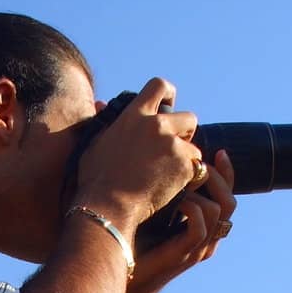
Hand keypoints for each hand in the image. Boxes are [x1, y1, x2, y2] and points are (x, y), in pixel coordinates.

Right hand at [73, 78, 203, 230]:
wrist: (109, 206)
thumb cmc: (95, 179)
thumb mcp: (94, 143)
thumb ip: (103, 122)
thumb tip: (101, 104)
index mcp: (134, 115)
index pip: (159, 86)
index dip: (169, 94)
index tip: (170, 102)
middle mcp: (156, 125)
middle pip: (188, 117)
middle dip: (185, 132)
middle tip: (175, 147)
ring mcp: (172, 145)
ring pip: (194, 146)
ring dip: (186, 157)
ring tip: (169, 173)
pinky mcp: (184, 166)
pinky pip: (197, 168)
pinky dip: (189, 178)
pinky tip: (172, 187)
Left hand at [125, 146, 235, 292]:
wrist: (117, 270)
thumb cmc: (129, 236)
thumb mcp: (151, 205)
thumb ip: (165, 186)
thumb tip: (164, 153)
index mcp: (202, 227)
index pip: (225, 196)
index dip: (227, 173)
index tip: (219, 151)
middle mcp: (205, 238)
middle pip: (229, 201)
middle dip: (218, 176)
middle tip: (199, 161)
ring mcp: (197, 247)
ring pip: (219, 210)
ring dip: (200, 189)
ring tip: (179, 180)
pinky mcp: (185, 254)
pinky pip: (200, 225)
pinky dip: (190, 207)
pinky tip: (172, 199)